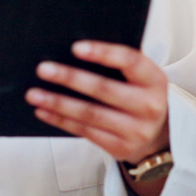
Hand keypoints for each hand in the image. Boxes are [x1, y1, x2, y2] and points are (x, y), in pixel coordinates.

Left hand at [28, 41, 170, 188]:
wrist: (160, 137)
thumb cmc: (142, 96)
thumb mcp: (143, 79)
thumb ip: (121, 66)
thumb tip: (76, 51)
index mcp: (155, 80)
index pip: (130, 61)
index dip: (103, 53)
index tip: (76, 47)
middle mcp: (148, 106)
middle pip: (104, 89)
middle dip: (70, 78)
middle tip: (43, 69)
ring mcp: (135, 130)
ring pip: (90, 114)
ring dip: (58, 103)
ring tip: (34, 94)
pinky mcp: (119, 147)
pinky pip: (84, 131)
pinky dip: (61, 120)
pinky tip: (44, 111)